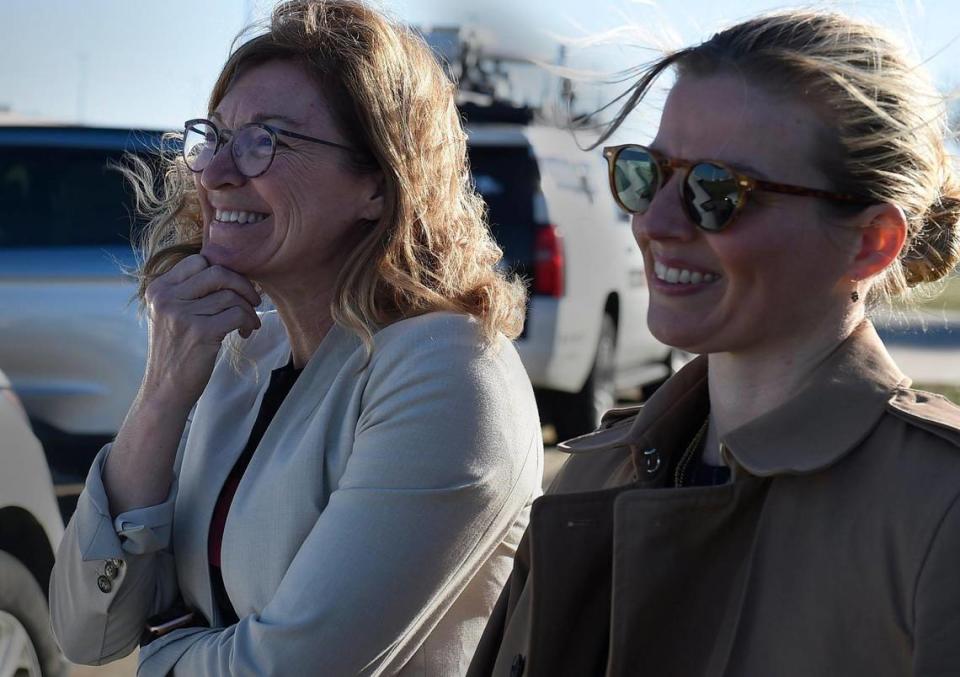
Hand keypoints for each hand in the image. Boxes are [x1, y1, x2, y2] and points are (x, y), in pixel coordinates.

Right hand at [141, 254, 261, 409]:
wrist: (165, 390)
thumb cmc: (176, 351)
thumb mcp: (171, 315)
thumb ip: (189, 292)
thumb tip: (229, 272)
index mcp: (158, 289)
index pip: (198, 261)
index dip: (224, 272)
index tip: (234, 288)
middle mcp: (166, 298)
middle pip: (218, 272)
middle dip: (243, 284)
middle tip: (253, 300)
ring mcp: (182, 314)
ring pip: (231, 295)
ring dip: (249, 309)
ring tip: (249, 323)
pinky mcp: (200, 332)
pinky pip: (238, 314)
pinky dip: (249, 321)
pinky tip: (246, 332)